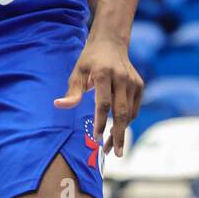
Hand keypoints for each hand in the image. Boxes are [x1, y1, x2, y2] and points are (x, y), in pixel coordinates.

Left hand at [54, 34, 143, 156]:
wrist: (111, 43)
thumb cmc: (90, 61)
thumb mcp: (77, 73)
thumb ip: (72, 92)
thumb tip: (58, 105)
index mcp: (104, 74)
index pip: (104, 103)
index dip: (100, 122)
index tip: (96, 138)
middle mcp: (122, 78)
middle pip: (121, 112)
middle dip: (118, 135)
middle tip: (115, 154)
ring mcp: (133, 82)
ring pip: (130, 113)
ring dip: (122, 131)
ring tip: (113, 147)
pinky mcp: (140, 85)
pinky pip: (134, 108)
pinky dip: (127, 121)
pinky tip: (118, 131)